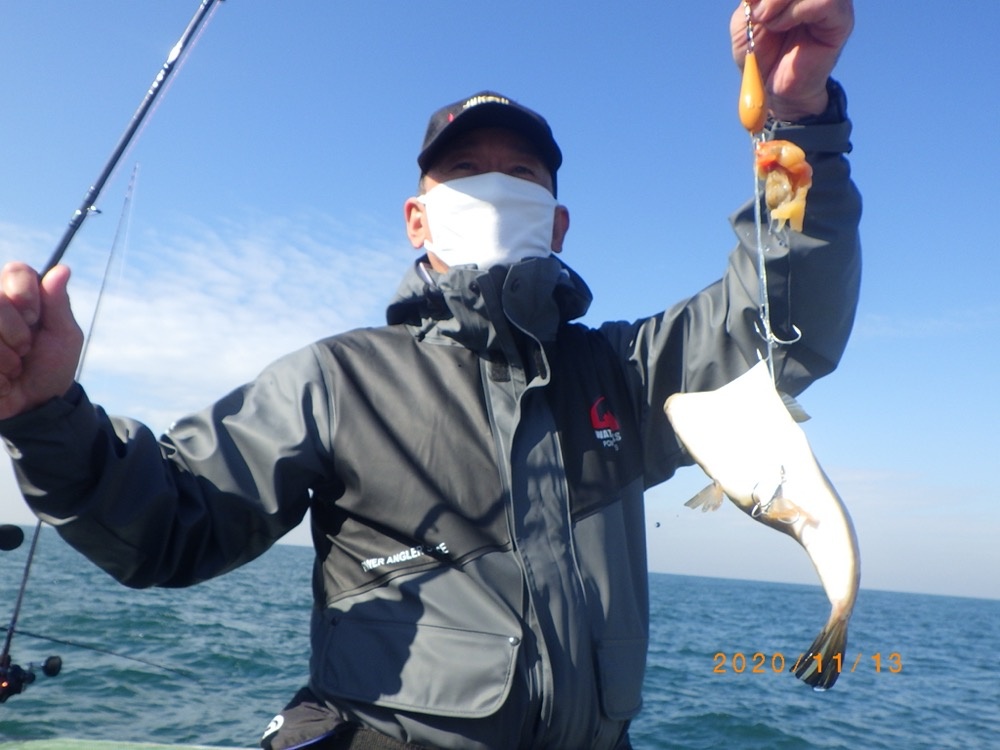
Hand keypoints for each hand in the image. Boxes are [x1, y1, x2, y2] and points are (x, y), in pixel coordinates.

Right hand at [0, 262, 82, 419]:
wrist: (34, 405)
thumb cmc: (51, 367)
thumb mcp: (64, 337)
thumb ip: (58, 304)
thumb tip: (62, 270)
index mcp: (17, 294)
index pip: (16, 270)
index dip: (26, 295)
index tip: (35, 318)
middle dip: (16, 330)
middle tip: (25, 349)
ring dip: (4, 355)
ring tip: (14, 366)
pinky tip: (2, 379)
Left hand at [731, 0, 854, 120]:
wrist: (772, 88)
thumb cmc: (761, 52)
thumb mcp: (747, 18)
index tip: (750, 1)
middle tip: (757, 11)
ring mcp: (833, 2)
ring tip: (767, 20)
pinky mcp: (841, 19)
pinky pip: (823, 1)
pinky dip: (795, 11)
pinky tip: (781, 25)